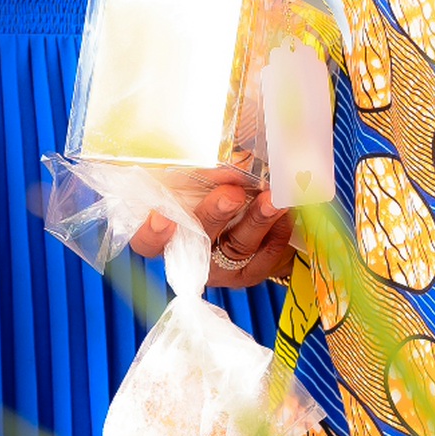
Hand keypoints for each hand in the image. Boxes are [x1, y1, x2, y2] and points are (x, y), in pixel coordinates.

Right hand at [128, 169, 296, 288]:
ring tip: (272, 198)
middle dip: (215, 214)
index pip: (147, 243)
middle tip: (233, 193)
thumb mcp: (203, 181)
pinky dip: (278, 230)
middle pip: (197, 241)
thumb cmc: (216, 196)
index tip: (162, 216)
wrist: (253, 225)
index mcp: (168, 232)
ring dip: (256, 219)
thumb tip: (231, 160)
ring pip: (237, 248)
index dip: (152, 234)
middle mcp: (191, 256)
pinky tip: (287, 210)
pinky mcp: (250, 275)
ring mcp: (221, 269)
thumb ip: (207, 173)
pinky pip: (265, 256)